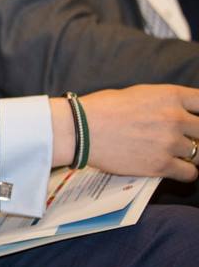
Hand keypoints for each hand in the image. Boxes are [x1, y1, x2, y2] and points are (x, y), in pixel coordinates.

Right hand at [50, 85, 198, 181]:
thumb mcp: (137, 93)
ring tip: (176, 153)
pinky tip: (176, 168)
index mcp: (169, 95)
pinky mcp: (161, 165)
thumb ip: (162, 102)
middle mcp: (175, 118)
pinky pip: (190, 173)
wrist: (80, 129)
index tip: (196, 119)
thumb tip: (177, 111)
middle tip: (185, 138)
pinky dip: (186, 172)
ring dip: (191, 154)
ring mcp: (170, 143)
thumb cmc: (102, 108)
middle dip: (196, 134)